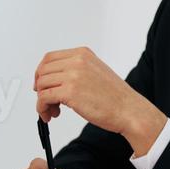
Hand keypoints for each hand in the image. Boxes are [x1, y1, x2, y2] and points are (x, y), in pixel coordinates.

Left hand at [33, 46, 166, 154]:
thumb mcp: (95, 72)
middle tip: (47, 101)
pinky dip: (42, 108)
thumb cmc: (116, 97)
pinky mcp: (70, 92)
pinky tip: (50, 115)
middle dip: (40, 88)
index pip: (49, 58)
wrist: (129, 110)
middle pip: (42, 71)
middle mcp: (77, 61)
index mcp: (83, 54)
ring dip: (42, 100)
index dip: (41, 72)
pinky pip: (43, 98)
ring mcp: (73, 75)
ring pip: (41, 85)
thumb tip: (54, 79)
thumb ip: (76, 70)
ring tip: (53, 110)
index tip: (41, 84)